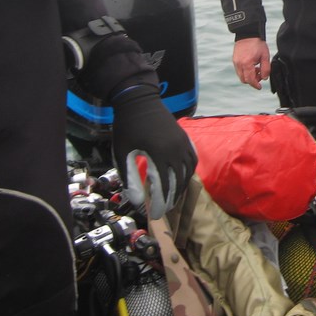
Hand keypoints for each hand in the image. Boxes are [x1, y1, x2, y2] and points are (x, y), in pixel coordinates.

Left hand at [110, 85, 196, 218]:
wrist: (139, 100)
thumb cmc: (127, 127)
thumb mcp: (122, 153)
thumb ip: (129, 178)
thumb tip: (137, 201)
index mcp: (159, 154)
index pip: (164, 186)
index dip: (160, 203)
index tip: (155, 215)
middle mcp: (176, 149)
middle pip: (178, 181)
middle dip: (171, 198)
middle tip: (164, 210)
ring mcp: (183, 142)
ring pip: (188, 171)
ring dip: (182, 187)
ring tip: (173, 198)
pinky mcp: (185, 137)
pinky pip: (192, 159)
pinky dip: (189, 172)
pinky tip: (182, 178)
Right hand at [232, 38, 270, 88]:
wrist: (248, 33)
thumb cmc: (257, 43)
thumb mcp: (265, 56)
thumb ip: (266, 69)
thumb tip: (264, 78)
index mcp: (247, 63)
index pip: (250, 80)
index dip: (255, 85)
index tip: (259, 87)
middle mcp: (239, 64)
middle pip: (244, 80)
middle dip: (252, 80)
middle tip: (260, 75)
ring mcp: (235, 62)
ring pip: (241, 75)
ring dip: (249, 76)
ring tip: (256, 68)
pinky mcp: (234, 59)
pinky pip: (239, 70)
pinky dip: (245, 71)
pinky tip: (252, 65)